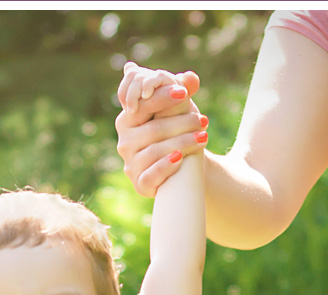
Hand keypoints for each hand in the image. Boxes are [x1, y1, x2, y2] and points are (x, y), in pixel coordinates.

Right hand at [115, 63, 206, 197]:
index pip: (142, 106)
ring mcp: (131, 164)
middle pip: (153, 130)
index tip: (183, 93)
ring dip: (181, 143)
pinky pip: (151, 175)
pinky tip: (180, 158)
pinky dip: (165, 166)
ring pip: (154, 152)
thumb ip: (183, 89)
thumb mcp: (179, 108)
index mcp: (128, 119)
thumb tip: (191, 77)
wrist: (182, 167)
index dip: (162, 98)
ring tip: (203, 137)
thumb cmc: (176, 131)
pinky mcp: (139, 184)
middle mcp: (124, 141)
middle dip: (181, 124)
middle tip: (203, 120)